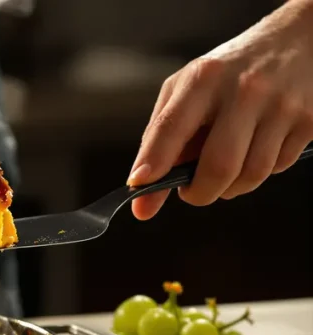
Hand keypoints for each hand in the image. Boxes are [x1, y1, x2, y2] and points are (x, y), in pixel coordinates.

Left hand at [128, 0, 312, 219]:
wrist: (298, 40)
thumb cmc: (230, 72)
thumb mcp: (188, 89)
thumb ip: (161, 137)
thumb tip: (141, 191)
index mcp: (203, 79)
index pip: (171, 127)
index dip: (153, 162)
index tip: (139, 185)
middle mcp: (244, 91)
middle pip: (218, 167)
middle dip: (199, 193)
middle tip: (191, 192)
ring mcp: (281, 106)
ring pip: (250, 176)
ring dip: (230, 187)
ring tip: (223, 169)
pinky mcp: (308, 122)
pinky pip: (276, 168)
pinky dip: (258, 171)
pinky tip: (254, 148)